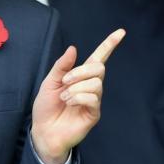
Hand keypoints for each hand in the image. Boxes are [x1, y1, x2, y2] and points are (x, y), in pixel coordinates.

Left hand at [31, 29, 125, 163]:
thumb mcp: (49, 82)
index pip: (99, 57)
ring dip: (76, 87)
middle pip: (99, 67)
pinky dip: (78, 97)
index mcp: (81, 76)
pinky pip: (93, 98)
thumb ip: (62, 66)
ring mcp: (94, 100)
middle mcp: (91, 86)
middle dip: (80, 72)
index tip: (121, 32)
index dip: (110, 44)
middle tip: (64, 82)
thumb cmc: (46, 107)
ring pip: (96, 83)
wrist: (43, 131)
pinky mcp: (94, 113)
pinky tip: (69, 103)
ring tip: (64, 97)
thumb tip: (73, 48)